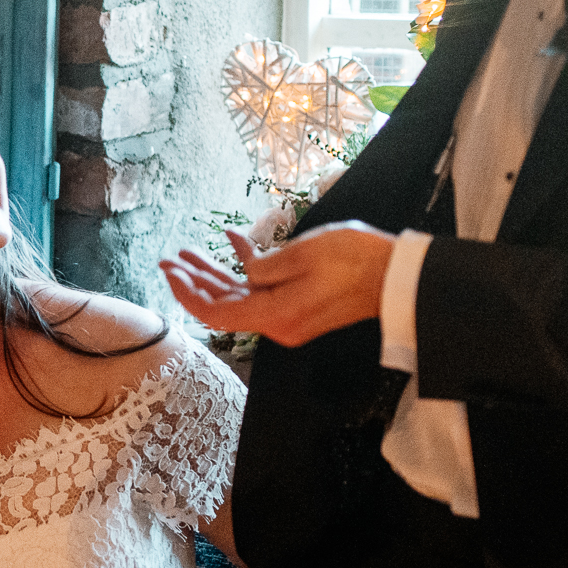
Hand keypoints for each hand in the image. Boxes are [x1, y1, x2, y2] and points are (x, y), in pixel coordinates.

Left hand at [160, 221, 395, 346]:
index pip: (216, 314)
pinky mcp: (298, 307)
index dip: (188, 295)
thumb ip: (265, 266)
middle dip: (195, 282)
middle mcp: (278, 324)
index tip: (170, 273)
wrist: (396, 277)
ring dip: (215, 275)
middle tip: (171, 259)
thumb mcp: (304, 254)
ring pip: (240, 298)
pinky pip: (262, 292)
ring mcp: (288, 317)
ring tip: (190, 252)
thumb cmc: (355, 261)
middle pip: (223, 306)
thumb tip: (244, 274)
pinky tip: (232, 244)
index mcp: (275, 315)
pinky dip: (245, 270)